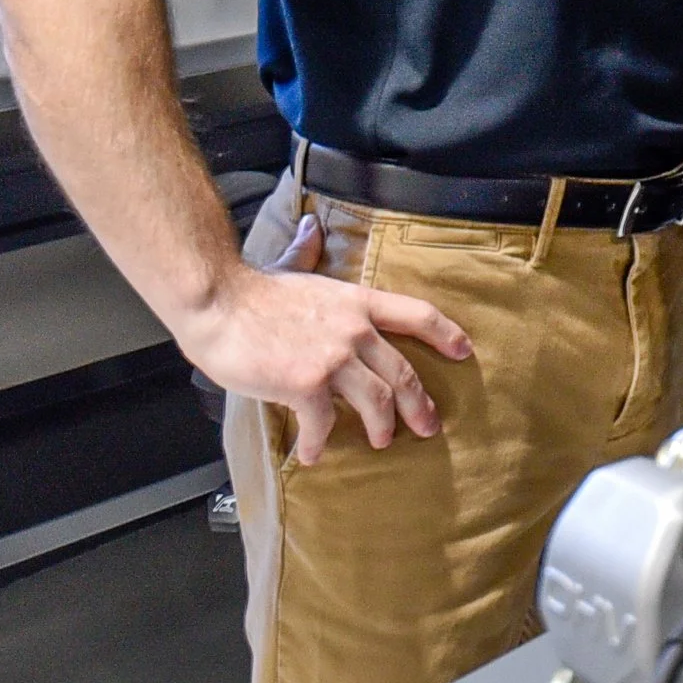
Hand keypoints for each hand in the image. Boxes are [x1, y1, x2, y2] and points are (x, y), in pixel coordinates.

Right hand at [179, 215, 472, 464]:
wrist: (218, 303)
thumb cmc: (252, 292)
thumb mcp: (294, 271)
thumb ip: (307, 255)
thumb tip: (310, 229)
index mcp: (357, 301)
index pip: (417, 315)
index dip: (445, 334)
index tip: (464, 351)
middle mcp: (355, 329)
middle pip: (404, 371)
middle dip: (420, 404)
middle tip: (429, 426)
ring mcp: (334, 357)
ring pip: (377, 401)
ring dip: (381, 427)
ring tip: (380, 441)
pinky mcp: (306, 384)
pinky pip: (323, 422)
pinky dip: (320, 442)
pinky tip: (313, 453)